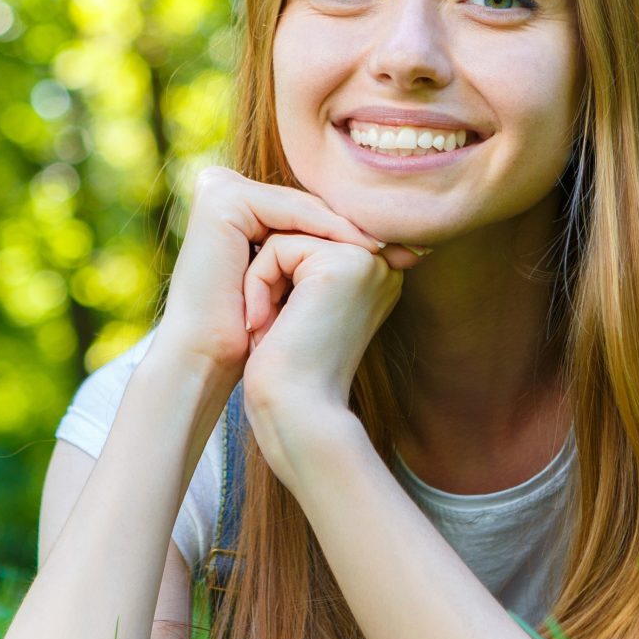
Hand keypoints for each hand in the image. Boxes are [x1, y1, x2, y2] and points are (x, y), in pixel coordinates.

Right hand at [150, 166, 392, 388]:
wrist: (210, 354)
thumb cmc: (254, 327)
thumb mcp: (298, 280)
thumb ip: (327, 249)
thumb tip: (406, 246)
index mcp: (234, 202)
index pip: (306, 213)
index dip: (352, 233)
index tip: (406, 252)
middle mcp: (221, 187)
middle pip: (305, 207)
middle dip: (354, 230)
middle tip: (406, 248)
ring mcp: (218, 188)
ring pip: (301, 208)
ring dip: (347, 230)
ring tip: (386, 251)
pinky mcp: (221, 198)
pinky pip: (288, 209)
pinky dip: (327, 228)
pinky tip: (361, 246)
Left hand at [239, 231, 405, 419]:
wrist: (296, 410)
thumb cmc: (290, 369)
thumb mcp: (302, 307)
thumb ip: (303, 268)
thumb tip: (277, 228)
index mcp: (376, 275)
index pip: (309, 241)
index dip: (280, 276)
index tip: (278, 325)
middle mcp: (380, 264)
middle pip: (298, 234)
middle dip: (271, 276)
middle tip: (268, 325)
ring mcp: (366, 261)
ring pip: (286, 237)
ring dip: (261, 282)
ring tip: (267, 326)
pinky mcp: (341, 264)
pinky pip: (278, 246)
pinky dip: (258, 284)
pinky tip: (263, 323)